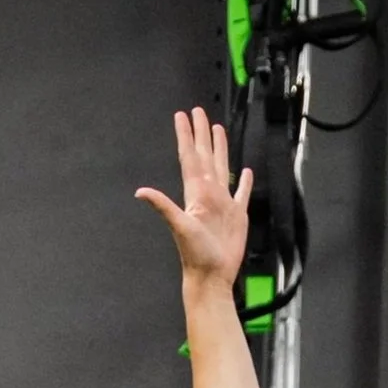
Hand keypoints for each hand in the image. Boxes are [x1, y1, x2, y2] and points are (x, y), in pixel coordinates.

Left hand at [135, 107, 252, 286]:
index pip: (190, 157)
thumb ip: (163, 206)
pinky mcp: (237, 216)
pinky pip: (241, 193)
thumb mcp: (179, 226)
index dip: (186, 136)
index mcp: (196, 194)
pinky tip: (246, 172)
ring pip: (222, 168)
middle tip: (199, 112)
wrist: (212, 276)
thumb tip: (141, 191)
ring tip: (219, 130)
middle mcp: (208, 195)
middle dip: (201, 134)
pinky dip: (244, 182)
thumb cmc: (195, 255)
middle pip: (205, 156)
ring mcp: (223, 204)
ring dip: (219, 149)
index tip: (183, 116)